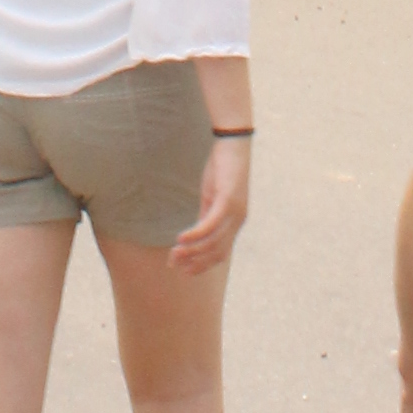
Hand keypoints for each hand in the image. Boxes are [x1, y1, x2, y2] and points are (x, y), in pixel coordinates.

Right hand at [171, 137, 249, 273]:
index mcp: (235, 222)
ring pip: (213, 243)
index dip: (200, 264)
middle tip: (173, 265)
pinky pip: (210, 225)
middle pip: (217, 253)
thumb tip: (193, 236)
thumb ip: (205, 216)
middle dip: (195, 262)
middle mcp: (238, 222)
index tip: (181, 268)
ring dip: (192, 251)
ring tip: (174, 254)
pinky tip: (180, 238)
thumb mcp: (211, 196)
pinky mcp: (228, 201)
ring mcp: (235, 213)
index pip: (219, 253)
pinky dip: (195, 235)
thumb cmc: (222, 168)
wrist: (233, 144)